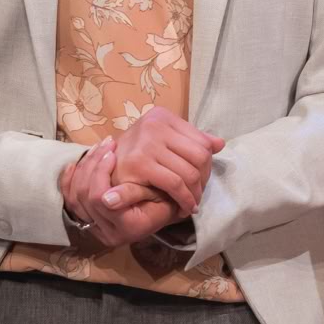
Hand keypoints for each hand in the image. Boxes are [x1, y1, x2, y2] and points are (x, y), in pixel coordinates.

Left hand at [59, 140, 183, 247]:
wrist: (168, 209)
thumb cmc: (169, 198)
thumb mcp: (159, 194)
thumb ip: (133, 194)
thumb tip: (108, 198)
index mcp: (126, 228)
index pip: (99, 199)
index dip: (101, 173)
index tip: (112, 153)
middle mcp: (107, 233)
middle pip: (83, 197)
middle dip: (91, 166)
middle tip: (104, 145)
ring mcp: (96, 228)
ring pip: (74, 198)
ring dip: (83, 169)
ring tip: (96, 149)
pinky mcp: (89, 221)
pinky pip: (70, 202)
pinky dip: (69, 182)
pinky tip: (74, 165)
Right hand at [109, 106, 224, 215]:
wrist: (104, 170)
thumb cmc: (136, 156)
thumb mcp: (164, 142)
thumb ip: (191, 141)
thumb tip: (219, 144)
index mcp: (162, 116)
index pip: (201, 141)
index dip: (208, 163)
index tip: (204, 178)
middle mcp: (154, 125)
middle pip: (199, 156)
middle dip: (203, 180)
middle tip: (200, 195)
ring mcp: (146, 143)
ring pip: (189, 172)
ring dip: (194, 193)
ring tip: (193, 204)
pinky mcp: (139, 163)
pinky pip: (174, 184)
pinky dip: (183, 199)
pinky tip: (184, 207)